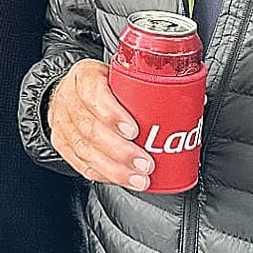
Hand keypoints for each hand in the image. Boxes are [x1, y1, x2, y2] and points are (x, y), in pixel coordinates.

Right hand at [46, 59, 156, 189]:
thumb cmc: (102, 83)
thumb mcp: (118, 73)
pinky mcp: (61, 143)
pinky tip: (120, 179)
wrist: (70, 91)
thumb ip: (147, 83)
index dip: (112, 114)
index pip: (93, 93)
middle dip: (121, 151)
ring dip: (114, 169)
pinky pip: (80, 163)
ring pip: (85, 150)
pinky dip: (102, 174)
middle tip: (146, 163)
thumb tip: (190, 98)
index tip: (135, 130)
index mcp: (85, 76)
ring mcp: (62, 123)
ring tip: (139, 178)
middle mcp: (69, 99)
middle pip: (90, 128)